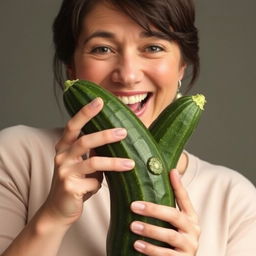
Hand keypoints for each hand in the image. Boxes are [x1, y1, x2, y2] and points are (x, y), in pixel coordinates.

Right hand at [43, 97, 134, 224]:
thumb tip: (116, 139)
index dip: (85, 112)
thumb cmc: (75, 182)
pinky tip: (99, 186)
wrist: (59, 209)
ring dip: (114, 162)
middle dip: (105, 135)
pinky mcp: (70, 187)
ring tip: (130, 163)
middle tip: (123, 132)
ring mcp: (64, 172)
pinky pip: (93, 183)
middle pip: (84, 141)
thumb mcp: (82, 164)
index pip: (73, 125)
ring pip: (93, 162)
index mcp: (64, 147)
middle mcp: (62, 157)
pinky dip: (99, 184)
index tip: (100, 101)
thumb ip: (93, 152)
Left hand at [130, 169, 199, 255]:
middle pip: (174, 216)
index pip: (185, 199)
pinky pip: (166, 255)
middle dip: (153, 210)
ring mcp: (189, 246)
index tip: (171, 171)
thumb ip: (167, 205)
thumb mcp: (173, 222)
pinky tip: (137, 245)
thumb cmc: (172, 239)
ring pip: (170, 235)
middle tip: (134, 206)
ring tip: (133, 226)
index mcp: (190, 218)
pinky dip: (151, 250)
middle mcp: (193, 231)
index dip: (178, 185)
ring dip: (150, 230)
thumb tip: (161, 178)